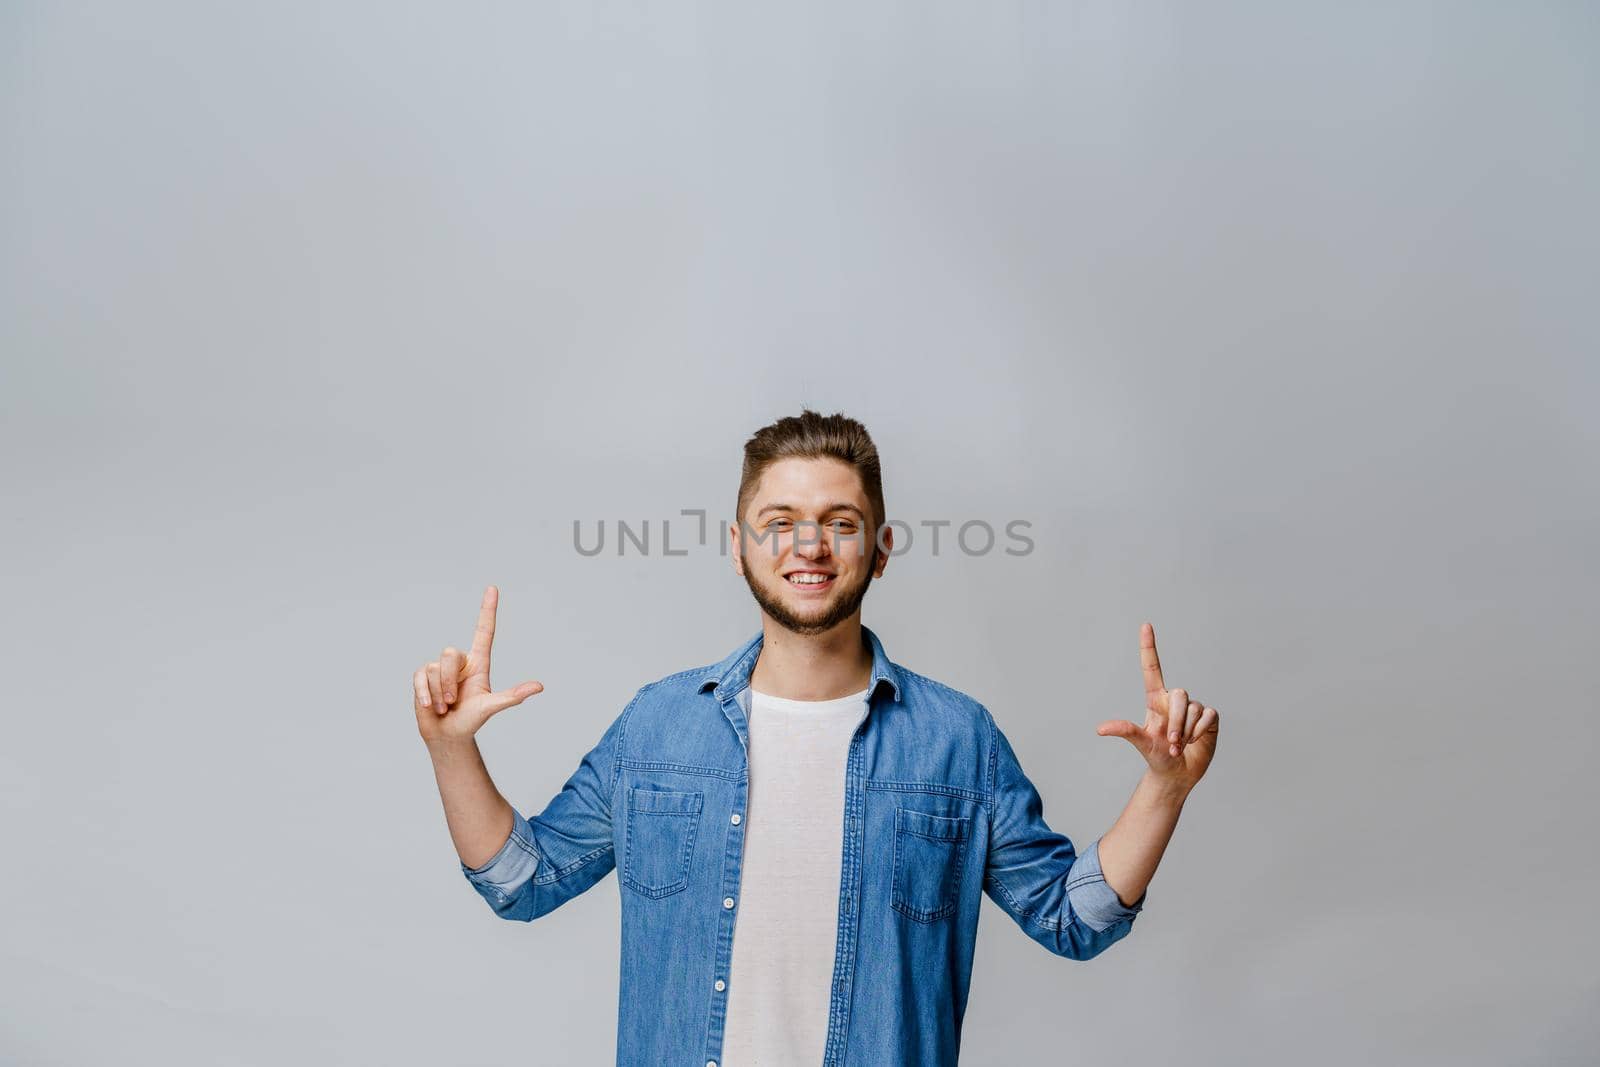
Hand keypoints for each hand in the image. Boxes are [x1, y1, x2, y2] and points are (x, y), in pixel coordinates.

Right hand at [412, 585, 543, 745]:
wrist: (448, 736)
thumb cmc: (471, 720)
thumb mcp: (491, 706)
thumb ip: (512, 696)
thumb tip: (538, 687)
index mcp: (479, 663)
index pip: (484, 631)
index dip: (487, 610)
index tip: (493, 588)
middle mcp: (460, 662)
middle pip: (450, 654)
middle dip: (449, 682)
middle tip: (454, 702)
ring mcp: (440, 669)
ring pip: (435, 668)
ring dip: (439, 693)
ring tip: (446, 707)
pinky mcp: (423, 677)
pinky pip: (420, 676)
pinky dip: (425, 694)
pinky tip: (431, 707)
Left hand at [1096, 622, 1218, 790]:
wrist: (1178, 773)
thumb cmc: (1158, 756)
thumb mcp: (1141, 742)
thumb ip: (1125, 731)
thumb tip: (1100, 729)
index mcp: (1155, 700)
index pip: (1152, 668)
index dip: (1149, 647)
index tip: (1146, 625)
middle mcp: (1174, 700)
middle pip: (1179, 694)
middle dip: (1177, 720)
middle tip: (1173, 741)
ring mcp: (1193, 707)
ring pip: (1194, 708)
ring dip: (1187, 730)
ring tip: (1181, 745)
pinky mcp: (1209, 717)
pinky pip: (1208, 715)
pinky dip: (1201, 730)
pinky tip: (1196, 741)